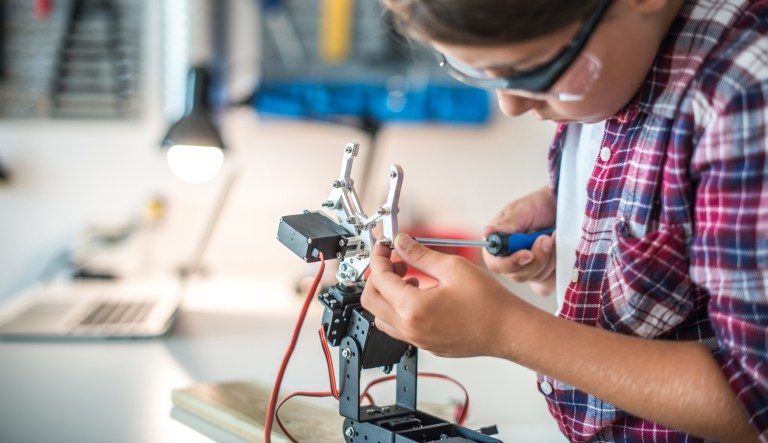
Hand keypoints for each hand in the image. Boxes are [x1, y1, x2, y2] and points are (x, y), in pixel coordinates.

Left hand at [361, 234, 531, 357]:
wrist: (508, 330)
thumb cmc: (489, 304)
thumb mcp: (453, 268)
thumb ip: (421, 255)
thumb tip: (402, 244)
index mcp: (413, 308)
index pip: (379, 279)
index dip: (378, 258)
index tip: (384, 247)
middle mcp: (410, 328)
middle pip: (370, 301)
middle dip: (378, 276)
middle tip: (396, 261)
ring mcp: (417, 340)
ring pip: (381, 317)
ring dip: (387, 295)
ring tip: (410, 279)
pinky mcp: (426, 344)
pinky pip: (398, 328)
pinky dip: (399, 309)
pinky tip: (421, 295)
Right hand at [482, 186, 556, 295]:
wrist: (559, 206)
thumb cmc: (536, 206)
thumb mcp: (521, 211)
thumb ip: (506, 224)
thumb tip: (487, 234)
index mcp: (497, 245)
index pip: (496, 264)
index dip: (510, 263)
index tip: (528, 254)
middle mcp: (509, 260)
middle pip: (517, 275)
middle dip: (537, 259)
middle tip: (547, 238)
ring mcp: (527, 269)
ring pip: (535, 278)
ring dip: (550, 259)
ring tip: (555, 236)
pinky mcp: (543, 275)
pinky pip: (548, 282)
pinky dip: (556, 267)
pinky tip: (559, 249)